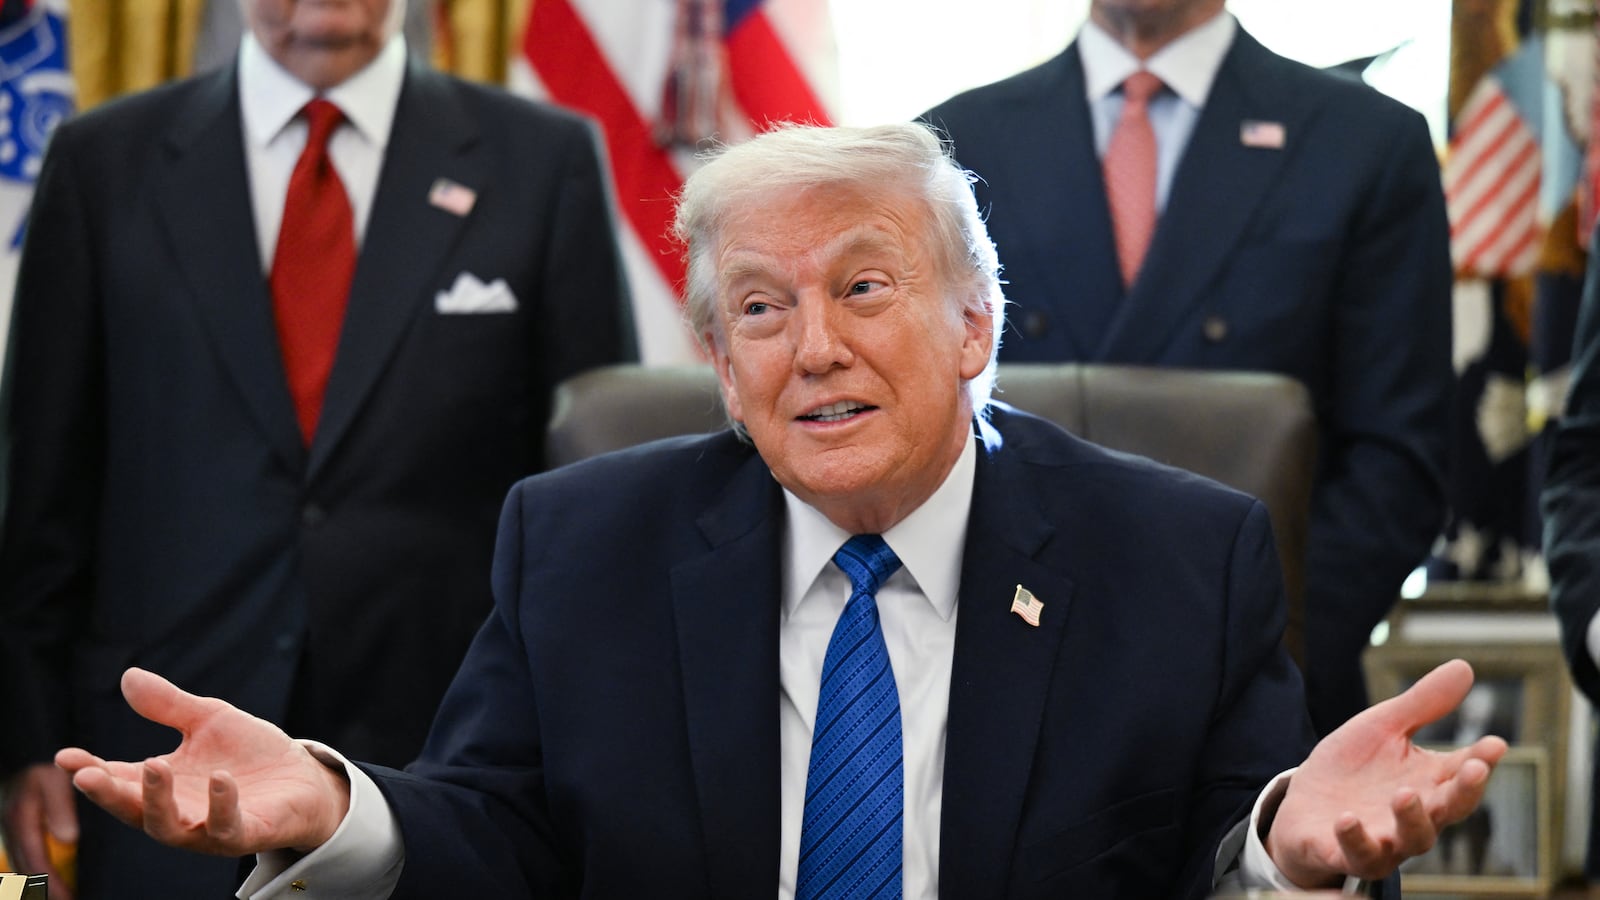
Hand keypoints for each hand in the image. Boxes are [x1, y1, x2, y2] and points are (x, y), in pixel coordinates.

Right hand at [2, 763, 78, 899]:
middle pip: (25, 869)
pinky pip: (23, 853)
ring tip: (60, 895)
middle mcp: (12, 828)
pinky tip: (45, 876)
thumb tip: (68, 839)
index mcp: (20, 821)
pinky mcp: (14, 825)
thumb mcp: (50, 781)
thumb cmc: (38, 766)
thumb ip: (59, 808)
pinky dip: (33, 868)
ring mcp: (10, 828)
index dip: (51, 883)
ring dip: (36, 882)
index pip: (35, 862)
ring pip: (21, 864)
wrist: (20, 752)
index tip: (67, 899)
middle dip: (43, 889)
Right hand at [55, 668, 350, 856]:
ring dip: (157, 801)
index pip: (117, 779)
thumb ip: (169, 704)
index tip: (65, 756)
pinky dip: (220, 804)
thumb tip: (129, 676)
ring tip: (154, 766)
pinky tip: (220, 778)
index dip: (89, 770)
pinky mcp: (243, 834)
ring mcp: (207, 827)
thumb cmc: (250, 754)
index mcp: (163, 783)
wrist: (303, 778)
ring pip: (168, 827)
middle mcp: (177, 811)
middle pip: (131, 809)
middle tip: (87, 775)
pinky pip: (225, 828)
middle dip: (108, 794)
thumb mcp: (209, 721)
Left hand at [1266, 658, 1507, 886]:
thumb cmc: (1354, 769)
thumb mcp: (1384, 729)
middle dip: (1463, 792)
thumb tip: (1465, 667)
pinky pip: (1355, 853)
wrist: (1304, 806)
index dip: (1481, 761)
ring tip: (1405, 793)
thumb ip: (1422, 705)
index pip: (1462, 774)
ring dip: (1411, 818)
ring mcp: (1383, 839)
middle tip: (1473, 769)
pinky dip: (1354, 838)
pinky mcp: (1343, 851)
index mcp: (1428, 784)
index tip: (1495, 744)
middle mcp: (1414, 818)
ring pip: (1410, 839)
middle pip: (1448, 810)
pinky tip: (1347, 818)